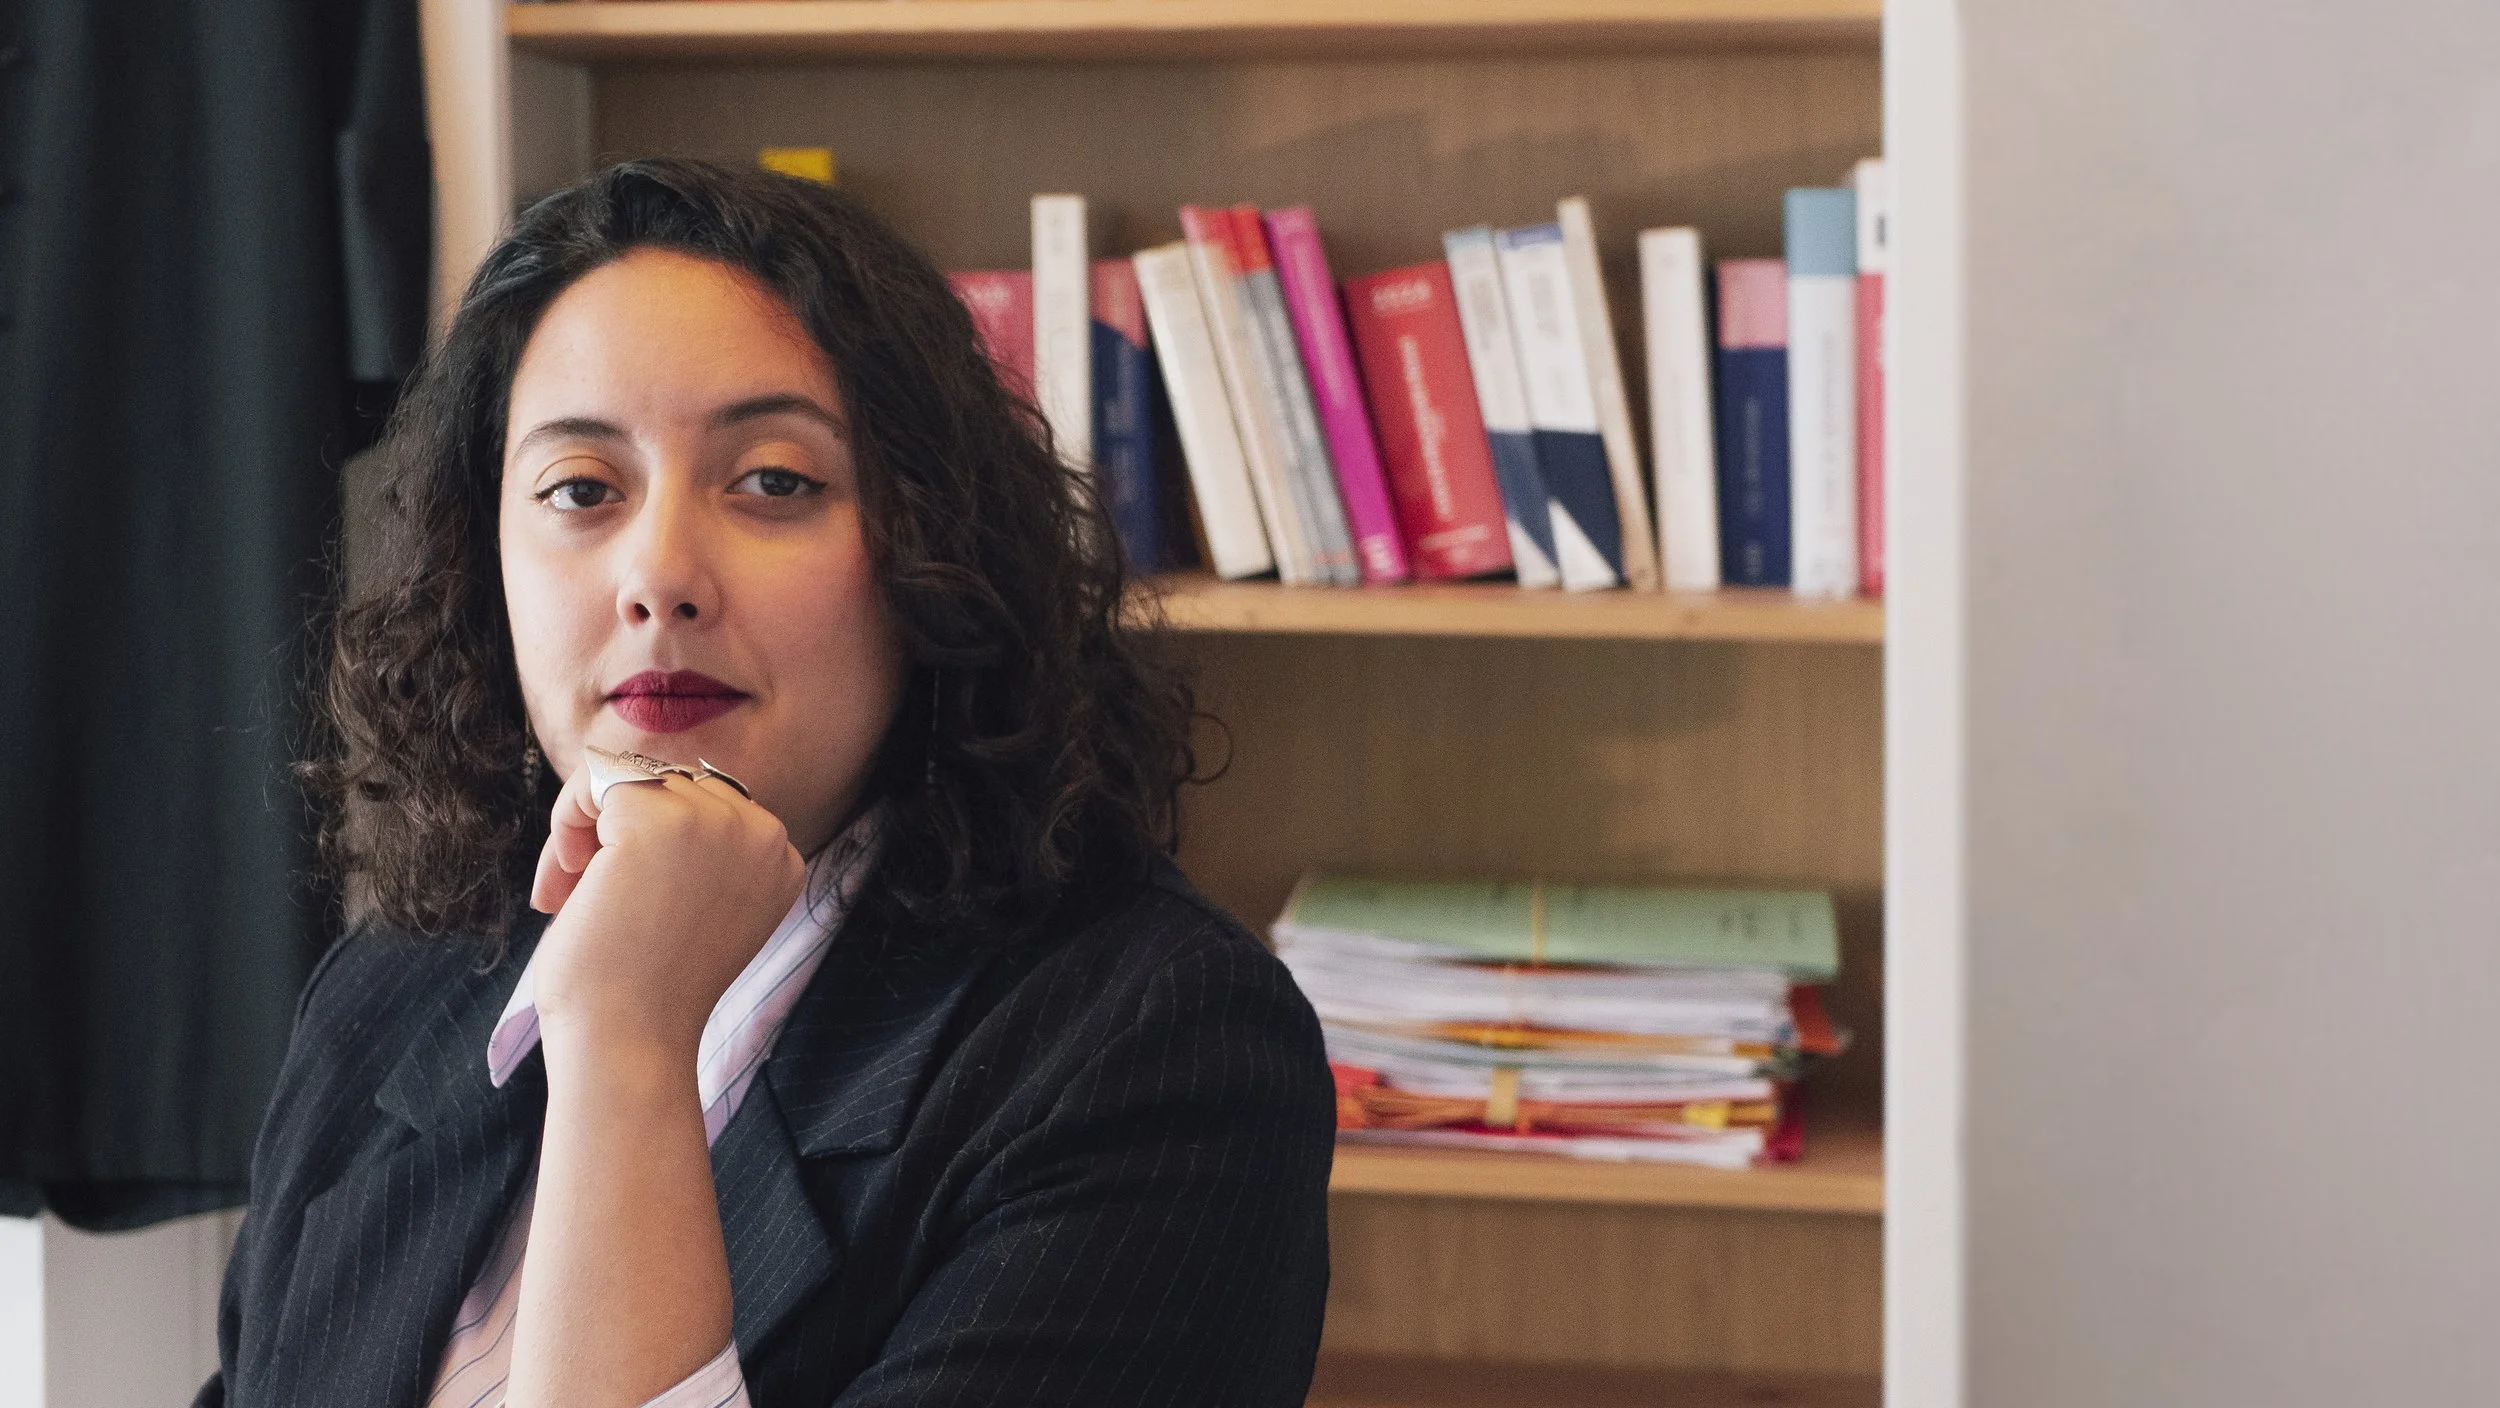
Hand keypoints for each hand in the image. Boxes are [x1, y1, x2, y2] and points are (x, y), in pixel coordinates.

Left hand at [526, 750, 805, 1062]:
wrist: (628, 1044)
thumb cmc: (642, 988)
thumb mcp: (692, 904)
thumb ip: (693, 847)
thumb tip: (631, 779)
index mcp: (780, 858)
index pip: (705, 800)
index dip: (648, 839)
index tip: (615, 895)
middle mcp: (763, 832)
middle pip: (667, 781)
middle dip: (610, 830)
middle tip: (577, 890)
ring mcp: (719, 822)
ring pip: (630, 774)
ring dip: (586, 826)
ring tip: (568, 885)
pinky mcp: (663, 820)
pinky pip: (595, 781)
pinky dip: (565, 823)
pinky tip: (564, 883)